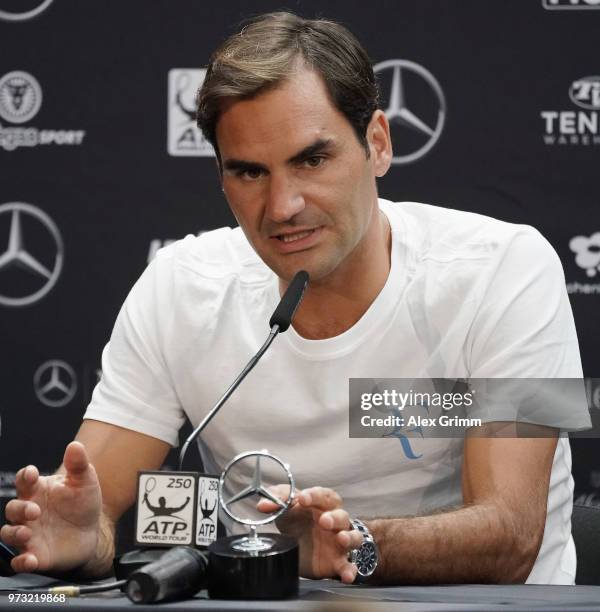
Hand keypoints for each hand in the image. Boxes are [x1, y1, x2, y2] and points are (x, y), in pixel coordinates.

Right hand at [0, 441, 102, 573]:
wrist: (92, 530)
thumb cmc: (82, 503)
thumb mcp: (85, 481)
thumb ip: (79, 464)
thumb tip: (75, 446)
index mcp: (39, 491)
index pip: (24, 480)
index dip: (25, 476)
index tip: (31, 474)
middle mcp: (29, 512)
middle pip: (12, 508)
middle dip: (19, 509)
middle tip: (35, 510)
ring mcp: (30, 534)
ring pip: (9, 534)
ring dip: (14, 534)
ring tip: (27, 533)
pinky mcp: (36, 555)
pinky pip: (20, 561)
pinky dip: (21, 562)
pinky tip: (30, 560)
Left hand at [257, 485, 362, 583]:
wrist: (303, 546)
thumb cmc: (299, 520)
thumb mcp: (287, 508)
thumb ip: (277, 502)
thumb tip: (262, 504)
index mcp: (323, 504)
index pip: (324, 495)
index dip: (314, 495)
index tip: (302, 499)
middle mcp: (335, 522)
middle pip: (342, 515)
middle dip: (334, 518)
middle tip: (324, 521)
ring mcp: (339, 542)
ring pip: (353, 537)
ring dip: (349, 537)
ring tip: (341, 539)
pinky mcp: (338, 562)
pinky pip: (350, 566)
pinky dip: (351, 570)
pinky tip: (347, 575)